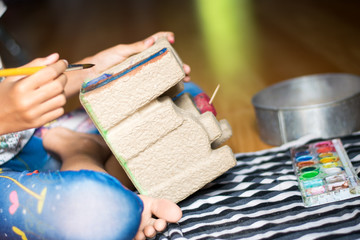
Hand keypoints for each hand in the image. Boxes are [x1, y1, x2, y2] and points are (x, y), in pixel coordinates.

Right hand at [0, 53, 67, 133]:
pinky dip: (58, 104)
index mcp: (21, 87)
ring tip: (52, 89)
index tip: (63, 63)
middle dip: (62, 77)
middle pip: (58, 86)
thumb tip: (56, 57)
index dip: (60, 66)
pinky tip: (49, 101)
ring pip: (61, 99)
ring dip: (61, 92)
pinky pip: (59, 111)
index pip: (49, 73)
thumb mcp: (14, 76)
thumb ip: (35, 65)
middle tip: (60, 75)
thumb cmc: (4, 94)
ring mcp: (34, 114)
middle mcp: (28, 101)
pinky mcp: (39, 122)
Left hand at [65, 32, 190, 96]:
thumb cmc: (103, 62)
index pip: (155, 43)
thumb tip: (153, 41)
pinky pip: (153, 87)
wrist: (90, 79)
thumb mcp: (120, 52)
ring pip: (162, 75)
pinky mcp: (137, 87)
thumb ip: (136, 48)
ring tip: (184, 80)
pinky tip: (173, 90)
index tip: (172, 38)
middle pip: (164, 62)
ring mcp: (141, 76)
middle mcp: (142, 63)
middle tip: (187, 69)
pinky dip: (165, 88)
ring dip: (175, 77)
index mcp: (138, 52)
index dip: (165, 39)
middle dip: (177, 64)